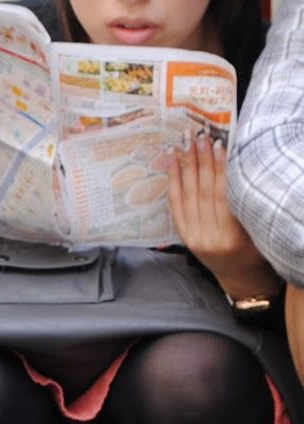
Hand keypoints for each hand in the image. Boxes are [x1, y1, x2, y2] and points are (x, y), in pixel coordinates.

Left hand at [167, 132, 279, 299]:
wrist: (240, 277)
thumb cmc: (256, 249)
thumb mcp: (258, 228)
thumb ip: (244, 204)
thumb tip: (237, 165)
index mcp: (232, 237)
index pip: (223, 196)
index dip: (220, 169)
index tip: (220, 144)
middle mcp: (210, 239)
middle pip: (203, 193)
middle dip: (201, 161)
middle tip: (199, 136)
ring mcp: (195, 239)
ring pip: (189, 197)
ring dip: (187, 167)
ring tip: (186, 144)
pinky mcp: (186, 238)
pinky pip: (177, 207)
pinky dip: (174, 184)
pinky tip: (174, 165)